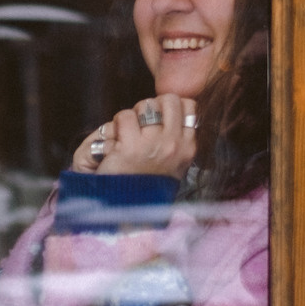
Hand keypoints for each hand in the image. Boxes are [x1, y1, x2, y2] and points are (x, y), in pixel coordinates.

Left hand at [71, 94, 196, 177]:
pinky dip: (115, 125)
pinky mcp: (131, 146)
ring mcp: (154, 145)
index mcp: (188, 148)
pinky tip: (114, 142)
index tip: (159, 118)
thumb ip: (177, 137)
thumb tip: (179, 107)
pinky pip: (123, 117)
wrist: (122, 207)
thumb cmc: (144, 184)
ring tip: (126, 135)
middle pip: (169, 99)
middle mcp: (175, 145)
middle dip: (152, 105)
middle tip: (140, 124)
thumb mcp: (172, 163)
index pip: (189, 105)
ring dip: (132, 116)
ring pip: (145, 105)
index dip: (170, 105)